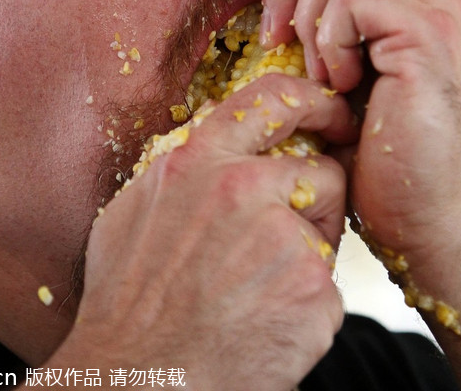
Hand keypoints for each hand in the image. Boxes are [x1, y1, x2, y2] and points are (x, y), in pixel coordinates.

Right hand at [55, 74, 355, 389]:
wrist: (141, 379)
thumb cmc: (129, 303)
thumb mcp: (135, 211)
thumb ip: (180, 169)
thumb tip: (206, 144)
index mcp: (199, 162)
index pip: (271, 98)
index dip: (313, 99)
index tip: (332, 111)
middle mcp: (242, 189)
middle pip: (322, 170)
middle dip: (318, 198)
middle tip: (300, 227)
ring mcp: (281, 238)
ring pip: (326, 232)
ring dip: (308, 255)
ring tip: (262, 287)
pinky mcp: (311, 289)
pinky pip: (327, 284)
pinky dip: (307, 303)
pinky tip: (267, 320)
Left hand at [260, 0, 460, 316]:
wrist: (422, 216)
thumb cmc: (377, 145)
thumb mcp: (343, 59)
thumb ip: (329, 3)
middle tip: (285, 36)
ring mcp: (436, 4)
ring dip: (306, 12)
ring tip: (320, 68)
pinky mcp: (426, 35)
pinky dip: (324, 39)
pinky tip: (337, 84)